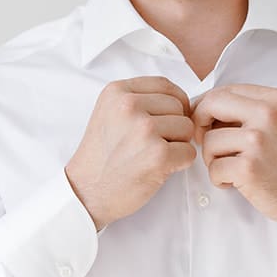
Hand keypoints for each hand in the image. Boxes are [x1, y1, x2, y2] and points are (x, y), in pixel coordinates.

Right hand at [65, 77, 195, 231]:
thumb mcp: (110, 113)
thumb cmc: (102, 156)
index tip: (164, 119)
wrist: (87, 192)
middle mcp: (129, 106)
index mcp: (117, 91)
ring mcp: (144, 129)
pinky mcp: (157, 155)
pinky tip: (158, 168)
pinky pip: (189, 152)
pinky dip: (180, 163)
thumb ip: (140, 100)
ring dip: (178, 144)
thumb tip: (183, 101)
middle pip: (179, 106)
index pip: (164, 84)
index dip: (173, 102)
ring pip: (187, 128)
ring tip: (152, 155)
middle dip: (174, 126)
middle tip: (151, 144)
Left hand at [190, 84, 276, 229]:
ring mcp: (258, 141)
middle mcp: (267, 115)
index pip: (225, 90)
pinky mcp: (249, 168)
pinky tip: (235, 182)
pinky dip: (219, 179)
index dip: (207, 106)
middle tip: (205, 142)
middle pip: (211, 105)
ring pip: (209, 141)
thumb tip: (205, 106)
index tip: (205, 122)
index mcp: (274, 99)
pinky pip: (214, 168)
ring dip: (213, 159)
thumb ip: (249, 109)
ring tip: (231, 168)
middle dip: (200, 124)